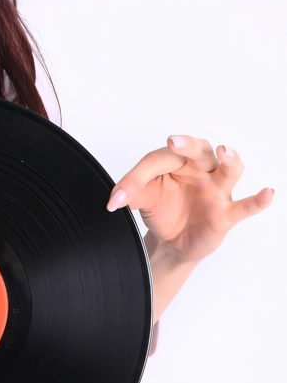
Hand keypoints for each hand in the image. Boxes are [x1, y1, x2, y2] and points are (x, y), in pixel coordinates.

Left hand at [106, 135, 274, 265]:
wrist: (171, 241)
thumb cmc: (162, 209)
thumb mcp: (143, 200)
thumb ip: (131, 194)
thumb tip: (114, 198)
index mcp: (175, 162)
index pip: (158, 160)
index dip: (135, 178)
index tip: (116, 198)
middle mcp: (199, 170)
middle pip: (198, 150)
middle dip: (187, 145)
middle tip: (174, 142)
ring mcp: (215, 190)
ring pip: (228, 170)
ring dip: (229, 160)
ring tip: (225, 152)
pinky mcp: (226, 213)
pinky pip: (246, 205)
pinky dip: (259, 200)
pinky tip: (268, 193)